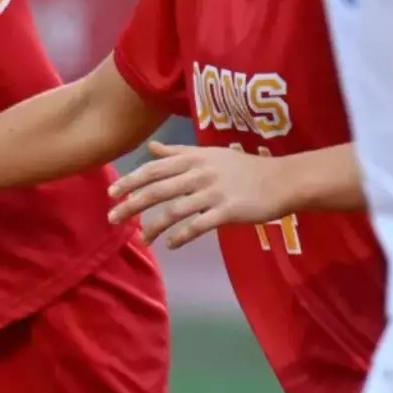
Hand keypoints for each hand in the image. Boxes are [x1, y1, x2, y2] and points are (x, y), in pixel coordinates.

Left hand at [108, 141, 289, 248]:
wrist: (281, 180)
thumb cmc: (243, 168)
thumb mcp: (209, 154)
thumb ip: (177, 152)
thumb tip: (151, 148)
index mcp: (194, 158)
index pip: (154, 168)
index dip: (130, 181)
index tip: (111, 193)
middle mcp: (200, 173)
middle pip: (157, 189)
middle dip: (132, 204)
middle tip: (112, 218)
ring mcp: (213, 192)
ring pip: (174, 210)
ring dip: (154, 226)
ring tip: (142, 238)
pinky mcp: (227, 211)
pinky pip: (198, 226)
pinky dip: (181, 236)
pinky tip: (170, 244)